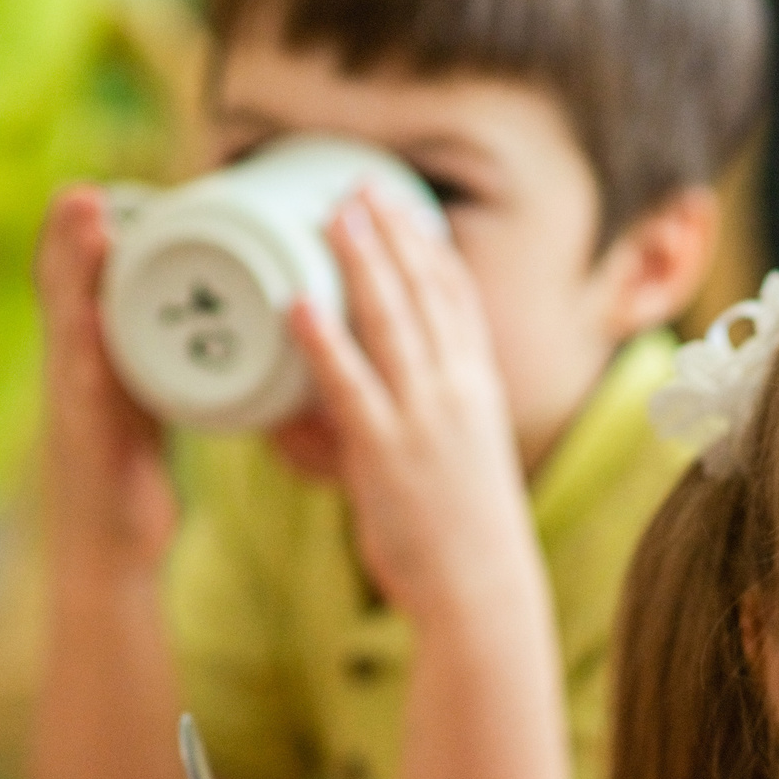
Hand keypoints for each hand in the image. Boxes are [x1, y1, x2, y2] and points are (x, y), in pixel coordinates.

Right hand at [37, 186, 177, 585]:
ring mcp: (71, 399)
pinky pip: (80, 377)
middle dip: (68, 235)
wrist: (108, 551)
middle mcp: (72, 370)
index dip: (79, 239)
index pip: (80, 286)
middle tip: (79, 186)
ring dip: (69, 264)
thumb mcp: (142, 408)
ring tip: (80, 210)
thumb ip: (148, 366)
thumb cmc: (128, 480)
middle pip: (62, 288)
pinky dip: (82, 339)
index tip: (92, 190)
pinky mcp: (82, 432)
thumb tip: (184, 329)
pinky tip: (85, 310)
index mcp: (92, 359)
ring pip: (65, 317)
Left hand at [287, 184, 542, 618]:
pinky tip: (296, 302)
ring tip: (328, 213)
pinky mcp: (383, 451)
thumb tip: (363, 412)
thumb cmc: (466, 541)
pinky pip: (347, 383)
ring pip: (389, 320)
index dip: (427, 248)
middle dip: (389, 232)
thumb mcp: (457, 466)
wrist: (482, 593)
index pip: (456, 300)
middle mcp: (457, 392)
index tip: (403, 208)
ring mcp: (422, 418)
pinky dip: (321, 338)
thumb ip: (416, 426)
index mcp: (479, 392)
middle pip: (422, 291)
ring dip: (358, 259)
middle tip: (356, 184)